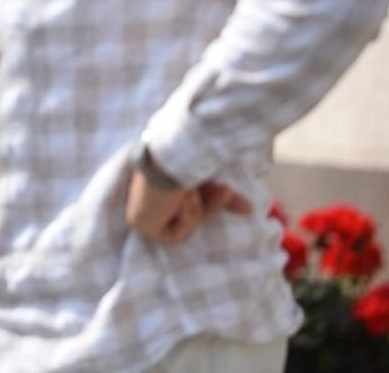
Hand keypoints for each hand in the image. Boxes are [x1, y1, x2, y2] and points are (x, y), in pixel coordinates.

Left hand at [126, 168, 251, 245]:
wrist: (175, 152)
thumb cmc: (192, 158)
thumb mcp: (210, 181)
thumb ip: (223, 197)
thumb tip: (250, 209)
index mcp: (160, 177)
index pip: (188, 199)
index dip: (214, 202)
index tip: (241, 202)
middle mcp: (148, 192)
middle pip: (189, 214)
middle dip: (211, 205)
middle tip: (230, 193)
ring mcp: (140, 207)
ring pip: (183, 227)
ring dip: (196, 210)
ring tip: (194, 188)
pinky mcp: (138, 222)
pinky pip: (174, 237)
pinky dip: (186, 219)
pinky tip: (183, 198)